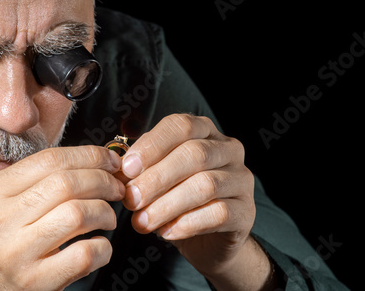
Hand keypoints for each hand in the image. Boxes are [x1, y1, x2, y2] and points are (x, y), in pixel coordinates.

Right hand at [0, 146, 124, 290]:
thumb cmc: (5, 244)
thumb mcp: (6, 206)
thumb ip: (39, 181)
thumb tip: (94, 160)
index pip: (49, 160)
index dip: (89, 156)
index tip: (110, 160)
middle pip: (66, 183)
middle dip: (103, 181)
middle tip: (116, 188)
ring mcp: (16, 252)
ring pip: (77, 214)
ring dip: (105, 212)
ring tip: (107, 218)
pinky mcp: (35, 281)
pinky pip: (84, 253)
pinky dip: (103, 247)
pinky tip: (99, 245)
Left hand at [120, 114, 274, 289]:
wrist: (208, 239)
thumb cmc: (178, 200)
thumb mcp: (157, 178)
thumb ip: (141, 168)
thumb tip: (118, 168)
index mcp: (205, 132)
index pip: (181, 126)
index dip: (152, 145)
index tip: (127, 168)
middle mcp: (228, 150)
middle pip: (194, 154)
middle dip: (156, 178)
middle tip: (131, 199)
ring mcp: (241, 180)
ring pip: (206, 184)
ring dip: (167, 204)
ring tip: (142, 221)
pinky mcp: (246, 211)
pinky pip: (219, 213)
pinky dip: (187, 223)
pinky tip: (166, 232)